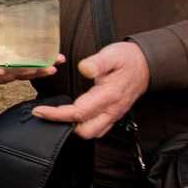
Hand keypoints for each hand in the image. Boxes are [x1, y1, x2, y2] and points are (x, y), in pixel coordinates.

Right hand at [0, 7, 61, 83]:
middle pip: (2, 77)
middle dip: (18, 75)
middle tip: (32, 69)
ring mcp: (5, 65)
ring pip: (19, 75)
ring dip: (36, 74)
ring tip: (50, 68)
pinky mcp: (18, 62)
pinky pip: (31, 67)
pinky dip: (45, 66)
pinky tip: (58, 59)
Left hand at [29, 38, 146, 137]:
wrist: (147, 64)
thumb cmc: (128, 59)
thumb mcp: (113, 54)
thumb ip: (98, 62)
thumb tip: (84, 68)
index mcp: (109, 96)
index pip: (79, 113)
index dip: (57, 115)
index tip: (40, 111)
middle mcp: (112, 110)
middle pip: (85, 131)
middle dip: (64, 125)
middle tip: (47, 113)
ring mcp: (114, 114)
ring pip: (93, 133)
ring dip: (74, 128)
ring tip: (57, 115)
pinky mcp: (114, 115)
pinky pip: (99, 129)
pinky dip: (84, 126)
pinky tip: (73, 116)